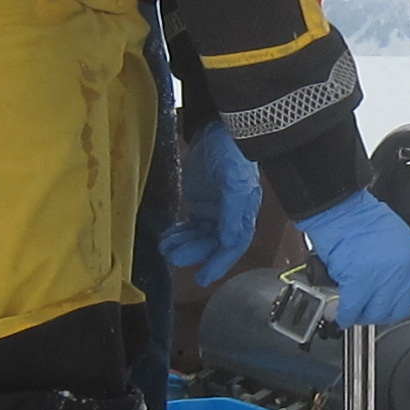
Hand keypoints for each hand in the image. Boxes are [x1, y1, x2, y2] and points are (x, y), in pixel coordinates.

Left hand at [159, 121, 260, 281]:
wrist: (216, 132)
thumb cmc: (231, 154)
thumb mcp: (234, 182)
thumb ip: (232, 212)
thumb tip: (228, 241)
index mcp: (243, 214)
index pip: (232, 246)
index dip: (219, 263)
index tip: (204, 277)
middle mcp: (229, 217)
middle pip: (212, 244)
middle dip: (194, 253)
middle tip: (174, 258)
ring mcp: (213, 211)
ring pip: (199, 237)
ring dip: (183, 245)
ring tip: (166, 249)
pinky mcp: (199, 203)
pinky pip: (189, 226)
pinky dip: (178, 234)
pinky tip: (167, 238)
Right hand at [294, 188, 409, 326]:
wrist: (342, 209)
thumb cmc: (363, 219)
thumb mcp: (397, 240)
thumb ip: (401, 265)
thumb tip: (394, 287)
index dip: (402, 304)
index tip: (392, 305)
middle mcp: (405, 271)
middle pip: (397, 309)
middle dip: (381, 312)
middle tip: (369, 310)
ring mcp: (383, 279)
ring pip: (376, 312)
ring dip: (363, 315)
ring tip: (354, 311)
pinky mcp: (359, 283)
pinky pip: (353, 308)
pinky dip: (345, 313)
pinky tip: (342, 312)